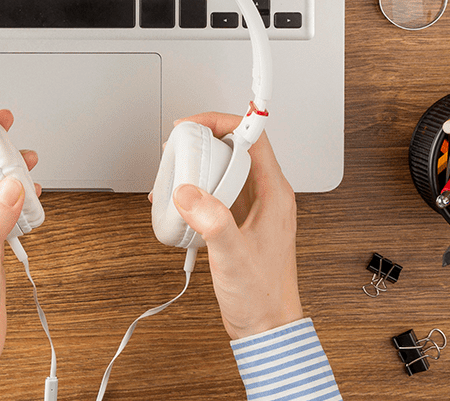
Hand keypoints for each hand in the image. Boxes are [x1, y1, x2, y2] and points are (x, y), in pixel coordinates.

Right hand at [161, 112, 302, 339]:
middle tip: (178, 147)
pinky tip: (178, 205)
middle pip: (236, 150)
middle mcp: (267, 198)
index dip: (224, 123)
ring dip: (198, 168)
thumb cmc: (262, 296)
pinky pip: (217, 195)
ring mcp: (253, 211)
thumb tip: (188, 191)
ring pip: (225, 171)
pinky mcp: (240, 225)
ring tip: (174, 173)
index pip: (254, 139)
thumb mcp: (233, 256)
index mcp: (275, 195)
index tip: (196, 125)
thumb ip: (212, 221)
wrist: (266, 328)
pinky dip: (197, 192)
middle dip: (204, 142)